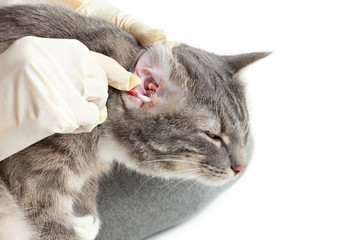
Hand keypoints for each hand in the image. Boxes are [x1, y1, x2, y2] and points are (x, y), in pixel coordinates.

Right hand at [0, 36, 138, 159]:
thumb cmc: (6, 100)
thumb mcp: (30, 72)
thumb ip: (65, 71)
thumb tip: (106, 84)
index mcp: (40, 48)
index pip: (91, 57)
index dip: (114, 71)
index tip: (130, 81)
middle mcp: (48, 62)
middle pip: (97, 80)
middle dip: (94, 96)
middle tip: (74, 104)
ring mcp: (54, 87)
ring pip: (98, 99)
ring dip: (88, 110)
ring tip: (63, 113)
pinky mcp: (57, 113)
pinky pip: (91, 119)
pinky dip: (83, 124)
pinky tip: (63, 125)